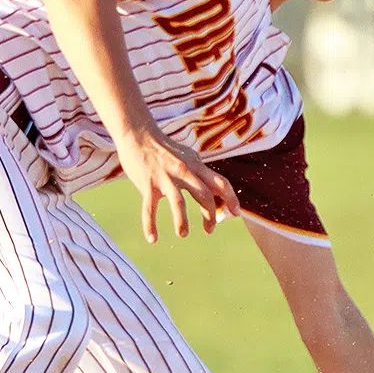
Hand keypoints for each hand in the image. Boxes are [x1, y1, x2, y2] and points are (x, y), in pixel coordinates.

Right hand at [119, 129, 239, 243]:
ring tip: (183, 234)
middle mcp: (184, 171)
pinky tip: (152, 239)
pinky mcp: (147, 184)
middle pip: (205, 195)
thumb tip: (212, 188)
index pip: (221, 182)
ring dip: (182, 221)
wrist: (138, 134)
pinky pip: (149, 208)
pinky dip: (150, 225)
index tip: (235, 212)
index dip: (231, 198)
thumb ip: (198, 171)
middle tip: (209, 230)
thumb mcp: (187, 156)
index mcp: (196, 165)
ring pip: (179, 203)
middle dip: (210, 215)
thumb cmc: (163, 148)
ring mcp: (166, 178)